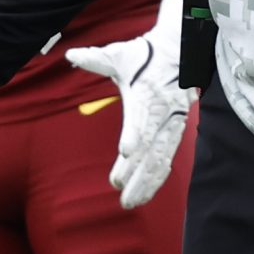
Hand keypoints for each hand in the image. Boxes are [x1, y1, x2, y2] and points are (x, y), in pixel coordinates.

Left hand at [65, 0, 191, 208]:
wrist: (181, 51)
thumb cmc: (146, 54)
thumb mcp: (122, 53)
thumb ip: (97, 58)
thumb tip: (71, 54)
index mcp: (147, 92)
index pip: (141, 117)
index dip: (135, 134)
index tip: (125, 152)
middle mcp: (164, 111)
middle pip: (151, 145)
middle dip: (137, 171)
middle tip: (120, 191)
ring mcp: (173, 122)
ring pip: (161, 157)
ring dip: (147, 181)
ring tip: (130, 202)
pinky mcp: (178, 130)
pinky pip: (168, 157)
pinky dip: (158, 177)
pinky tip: (147, 193)